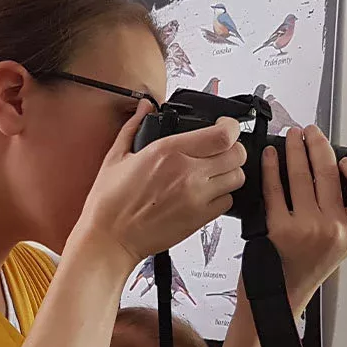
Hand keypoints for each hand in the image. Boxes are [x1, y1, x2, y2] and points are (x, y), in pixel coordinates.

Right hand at [75, 100, 246, 268]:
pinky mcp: (199, 218)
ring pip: (237, 178)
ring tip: (213, 175)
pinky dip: (222, 197)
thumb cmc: (109, 204)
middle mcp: (187, 173)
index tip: (226, 127)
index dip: (232, 127)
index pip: (223, 134)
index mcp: (168, 151)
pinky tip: (205, 195)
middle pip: (237, 154)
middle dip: (233, 149)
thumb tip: (144, 108)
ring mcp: (196, 197)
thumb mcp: (116, 157)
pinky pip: (228, 202)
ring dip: (229, 173)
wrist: (110, 238)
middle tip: (220, 152)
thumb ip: (134, 127)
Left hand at [262, 125, 346, 313]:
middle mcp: (333, 230)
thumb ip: (340, 219)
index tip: (343, 158)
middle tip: (310, 132)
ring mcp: (305, 229)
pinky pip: (275, 189)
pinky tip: (269, 158)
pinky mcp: (277, 229)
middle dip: (318, 145)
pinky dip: (271, 168)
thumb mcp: (334, 250)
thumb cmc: (299, 276)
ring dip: (295, 150)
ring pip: (302, 176)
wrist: (275, 302)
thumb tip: (332, 178)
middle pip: (329, 174)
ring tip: (290, 137)